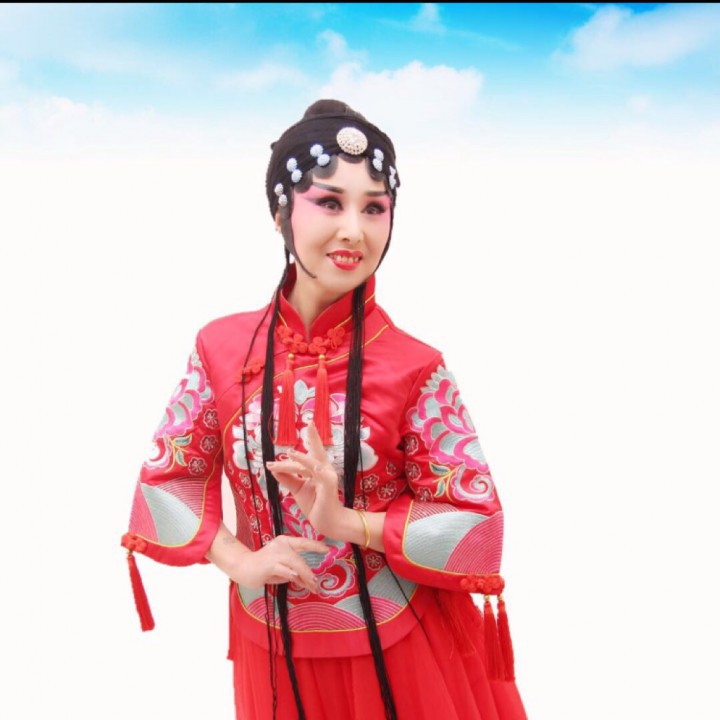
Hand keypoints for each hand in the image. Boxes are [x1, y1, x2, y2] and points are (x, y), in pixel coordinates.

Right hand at [233, 534, 328, 593]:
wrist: (242, 567)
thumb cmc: (263, 568)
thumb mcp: (281, 568)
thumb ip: (293, 571)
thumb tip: (305, 579)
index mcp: (285, 542)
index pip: (304, 542)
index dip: (317, 545)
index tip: (329, 549)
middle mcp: (281, 545)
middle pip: (300, 559)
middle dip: (310, 573)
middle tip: (316, 585)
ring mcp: (275, 554)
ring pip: (296, 564)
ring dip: (305, 577)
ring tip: (312, 586)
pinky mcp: (269, 564)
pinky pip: (285, 569)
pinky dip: (292, 574)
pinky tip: (297, 578)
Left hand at [266, 421, 344, 538]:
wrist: (327, 522)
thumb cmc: (315, 504)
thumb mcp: (298, 489)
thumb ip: (287, 478)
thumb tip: (273, 469)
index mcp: (317, 469)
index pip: (309, 454)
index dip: (305, 444)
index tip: (297, 435)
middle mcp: (324, 469)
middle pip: (318, 450)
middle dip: (314, 436)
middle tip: (310, 422)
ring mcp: (328, 476)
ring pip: (311, 463)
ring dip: (299, 459)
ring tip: (289, 453)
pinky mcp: (329, 484)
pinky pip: (320, 474)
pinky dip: (314, 468)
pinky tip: (311, 465)